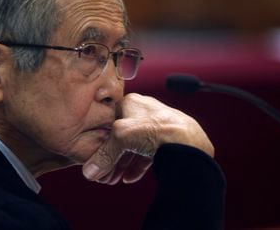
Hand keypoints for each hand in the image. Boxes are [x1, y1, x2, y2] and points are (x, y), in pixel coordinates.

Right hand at [82, 93, 213, 183]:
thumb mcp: (121, 138)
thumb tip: (90, 171)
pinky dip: (137, 166)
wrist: (189, 142)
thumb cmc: (156, 129)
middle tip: (105, 174)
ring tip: (115, 178)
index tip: (95, 159)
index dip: (100, 143)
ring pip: (134, 146)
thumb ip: (103, 155)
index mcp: (131, 102)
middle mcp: (144, 111)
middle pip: (121, 137)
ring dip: (123, 163)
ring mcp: (157, 126)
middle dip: (112, 157)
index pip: (108, 122)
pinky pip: (148, 153)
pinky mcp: (168, 140)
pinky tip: (130, 177)